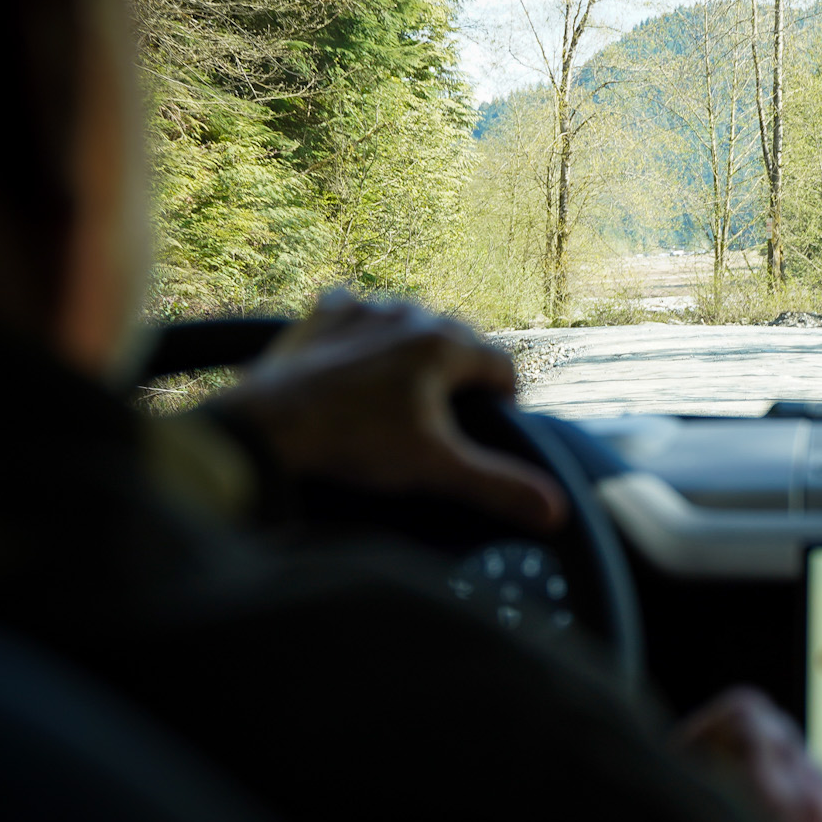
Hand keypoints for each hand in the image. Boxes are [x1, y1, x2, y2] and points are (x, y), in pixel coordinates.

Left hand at [216, 291, 566, 530]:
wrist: (266, 429)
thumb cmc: (354, 444)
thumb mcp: (436, 469)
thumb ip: (499, 486)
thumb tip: (555, 510)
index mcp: (445, 344)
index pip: (502, 366)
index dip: (504, 402)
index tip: (489, 429)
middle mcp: (410, 314)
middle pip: (459, 342)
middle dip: (460, 377)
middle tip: (445, 422)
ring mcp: (364, 311)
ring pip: (411, 327)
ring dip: (415, 354)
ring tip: (401, 399)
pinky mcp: (323, 316)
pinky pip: (359, 313)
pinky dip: (367, 335)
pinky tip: (359, 365)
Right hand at [676, 687, 821, 821]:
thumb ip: (690, 781)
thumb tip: (690, 751)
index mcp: (769, 794)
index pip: (745, 712)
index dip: (708, 728)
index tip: (693, 749)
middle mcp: (815, 803)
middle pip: (778, 736)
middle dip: (740, 755)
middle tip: (709, 787)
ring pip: (804, 771)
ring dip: (772, 786)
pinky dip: (801, 817)